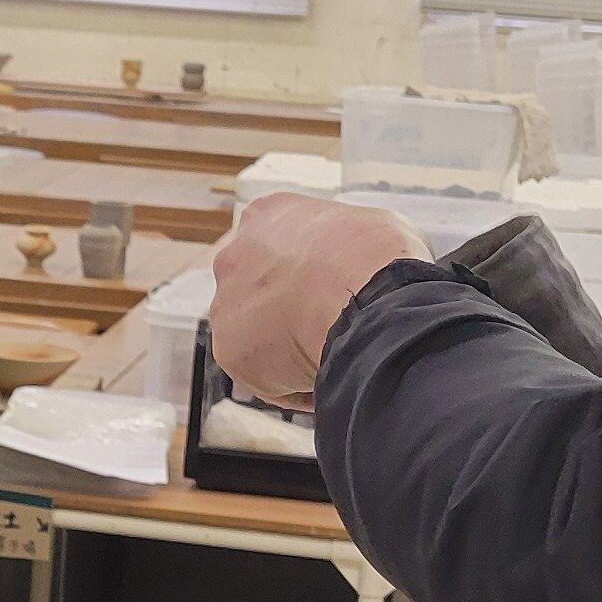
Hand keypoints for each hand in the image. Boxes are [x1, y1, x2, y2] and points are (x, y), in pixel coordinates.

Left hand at [208, 197, 428, 413]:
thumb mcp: (374, 229)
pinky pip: (265, 377)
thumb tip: (361, 264)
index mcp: (268, 216)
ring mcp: (226, 302)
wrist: (362, 301)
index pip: (281, 249)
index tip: (330, 292)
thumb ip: (347, 244)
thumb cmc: (374, 260)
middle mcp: (235, 254)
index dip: (311, 275)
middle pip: (261, 292)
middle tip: (328, 327)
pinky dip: (293, 384)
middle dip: (290, 312)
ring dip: (289, 349)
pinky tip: (324, 375)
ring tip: (331, 354)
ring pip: (258, 337)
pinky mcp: (227, 349)